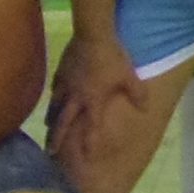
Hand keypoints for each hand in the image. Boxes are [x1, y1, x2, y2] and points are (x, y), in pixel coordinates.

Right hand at [49, 31, 144, 165]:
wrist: (93, 34)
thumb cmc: (113, 58)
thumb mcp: (130, 76)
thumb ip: (137, 94)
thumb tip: (145, 109)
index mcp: (93, 101)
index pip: (90, 127)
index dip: (88, 143)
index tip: (84, 157)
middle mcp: (75, 97)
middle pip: (63, 122)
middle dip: (56, 139)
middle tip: (50, 152)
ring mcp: (65, 84)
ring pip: (55, 106)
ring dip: (52, 119)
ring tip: (48, 128)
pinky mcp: (60, 71)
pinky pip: (54, 88)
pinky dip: (53, 97)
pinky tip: (52, 98)